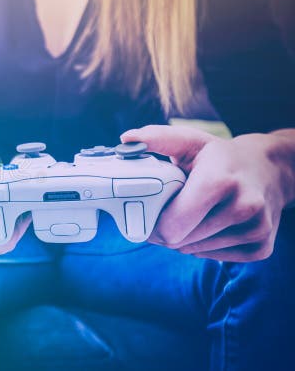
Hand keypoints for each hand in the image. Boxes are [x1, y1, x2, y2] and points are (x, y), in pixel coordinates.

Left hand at [121, 125, 292, 261]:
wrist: (270, 169)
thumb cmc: (221, 156)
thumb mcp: (190, 141)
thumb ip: (157, 139)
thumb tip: (126, 139)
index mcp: (219, 181)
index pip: (172, 226)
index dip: (152, 223)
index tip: (148, 212)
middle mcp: (244, 206)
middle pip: (179, 241)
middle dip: (166, 229)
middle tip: (168, 211)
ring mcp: (256, 229)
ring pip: (194, 250)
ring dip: (185, 237)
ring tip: (194, 214)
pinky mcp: (262, 247)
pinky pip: (214, 258)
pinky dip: (205, 245)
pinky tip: (211, 224)